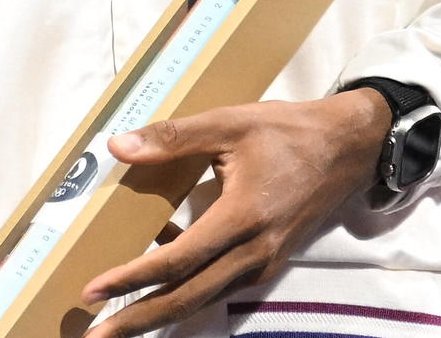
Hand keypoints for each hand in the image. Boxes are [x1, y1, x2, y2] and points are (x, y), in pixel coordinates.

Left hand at [77, 91, 390, 337]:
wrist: (347, 149)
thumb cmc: (288, 132)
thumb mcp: (229, 122)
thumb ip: (173, 137)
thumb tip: (118, 147)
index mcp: (242, 218)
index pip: (176, 261)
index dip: (131, 279)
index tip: (93, 290)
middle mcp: (253, 253)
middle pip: (186, 299)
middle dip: (137, 320)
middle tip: (95, 336)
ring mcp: (263, 264)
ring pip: (203, 300)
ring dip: (159, 315)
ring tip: (118, 324)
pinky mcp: (267, 264)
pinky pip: (218, 288)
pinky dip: (185, 293)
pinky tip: (157, 283)